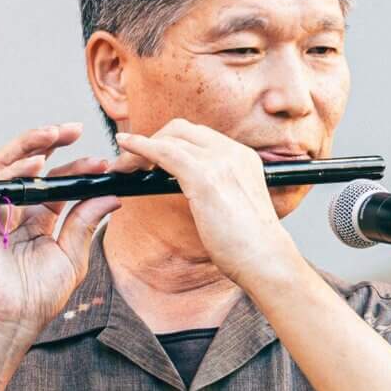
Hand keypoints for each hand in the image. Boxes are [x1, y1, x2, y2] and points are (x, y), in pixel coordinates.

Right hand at [0, 122, 128, 361]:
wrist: (15, 320)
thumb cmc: (39, 296)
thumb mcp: (73, 256)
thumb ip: (87, 223)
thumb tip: (112, 195)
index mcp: (40, 218)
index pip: (58, 182)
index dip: (79, 167)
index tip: (104, 162)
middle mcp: (18, 209)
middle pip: (32, 165)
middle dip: (51, 141)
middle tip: (75, 128)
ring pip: (9, 164)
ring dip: (31, 144)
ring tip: (54, 133)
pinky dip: (15, 169)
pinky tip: (37, 162)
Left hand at [114, 118, 298, 287]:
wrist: (266, 260)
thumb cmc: (251, 245)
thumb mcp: (237, 206)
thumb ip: (219, 189)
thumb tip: (195, 193)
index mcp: (243, 157)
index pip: (199, 136)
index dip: (171, 142)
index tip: (152, 159)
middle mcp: (233, 152)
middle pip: (182, 129)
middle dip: (153, 140)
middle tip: (133, 163)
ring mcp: (220, 162)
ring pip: (169, 138)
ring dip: (140, 149)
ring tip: (123, 167)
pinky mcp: (204, 177)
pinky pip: (163, 151)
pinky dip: (140, 147)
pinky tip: (125, 148)